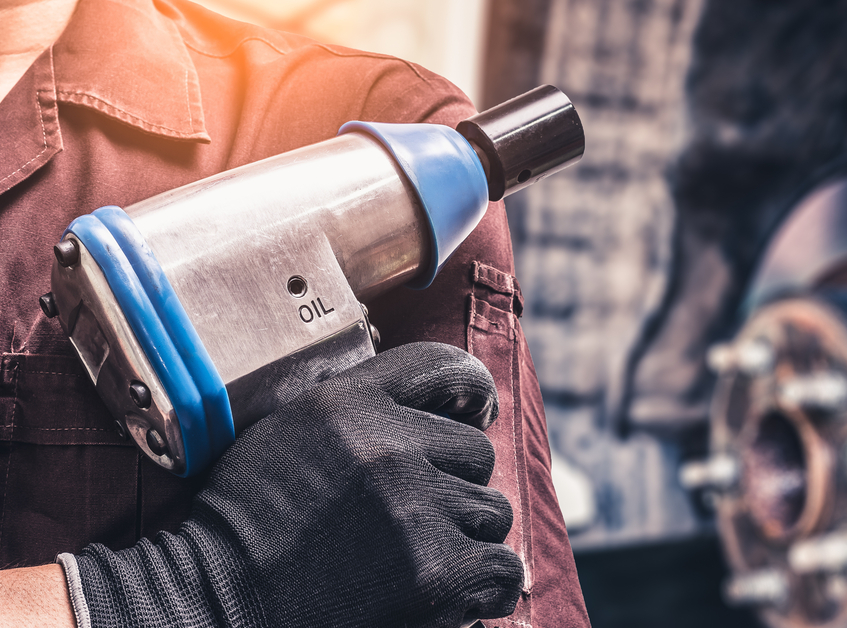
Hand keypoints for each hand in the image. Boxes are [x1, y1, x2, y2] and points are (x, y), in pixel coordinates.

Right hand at [61, 342, 522, 627]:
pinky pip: (501, 570)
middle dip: (455, 486)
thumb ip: (359, 411)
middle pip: (476, 453)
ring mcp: (415, 510)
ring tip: (419, 562)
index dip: (472, 390)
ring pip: (491, 512)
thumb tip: (445, 410)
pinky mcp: (437, 573)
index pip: (444, 366)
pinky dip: (484, 590)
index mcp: (347, 403)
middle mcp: (387, 447)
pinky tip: (453, 598)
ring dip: (467, 539)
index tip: (478, 413)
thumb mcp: (290, 434)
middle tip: (414, 521)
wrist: (218, 608)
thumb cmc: (249, 529)